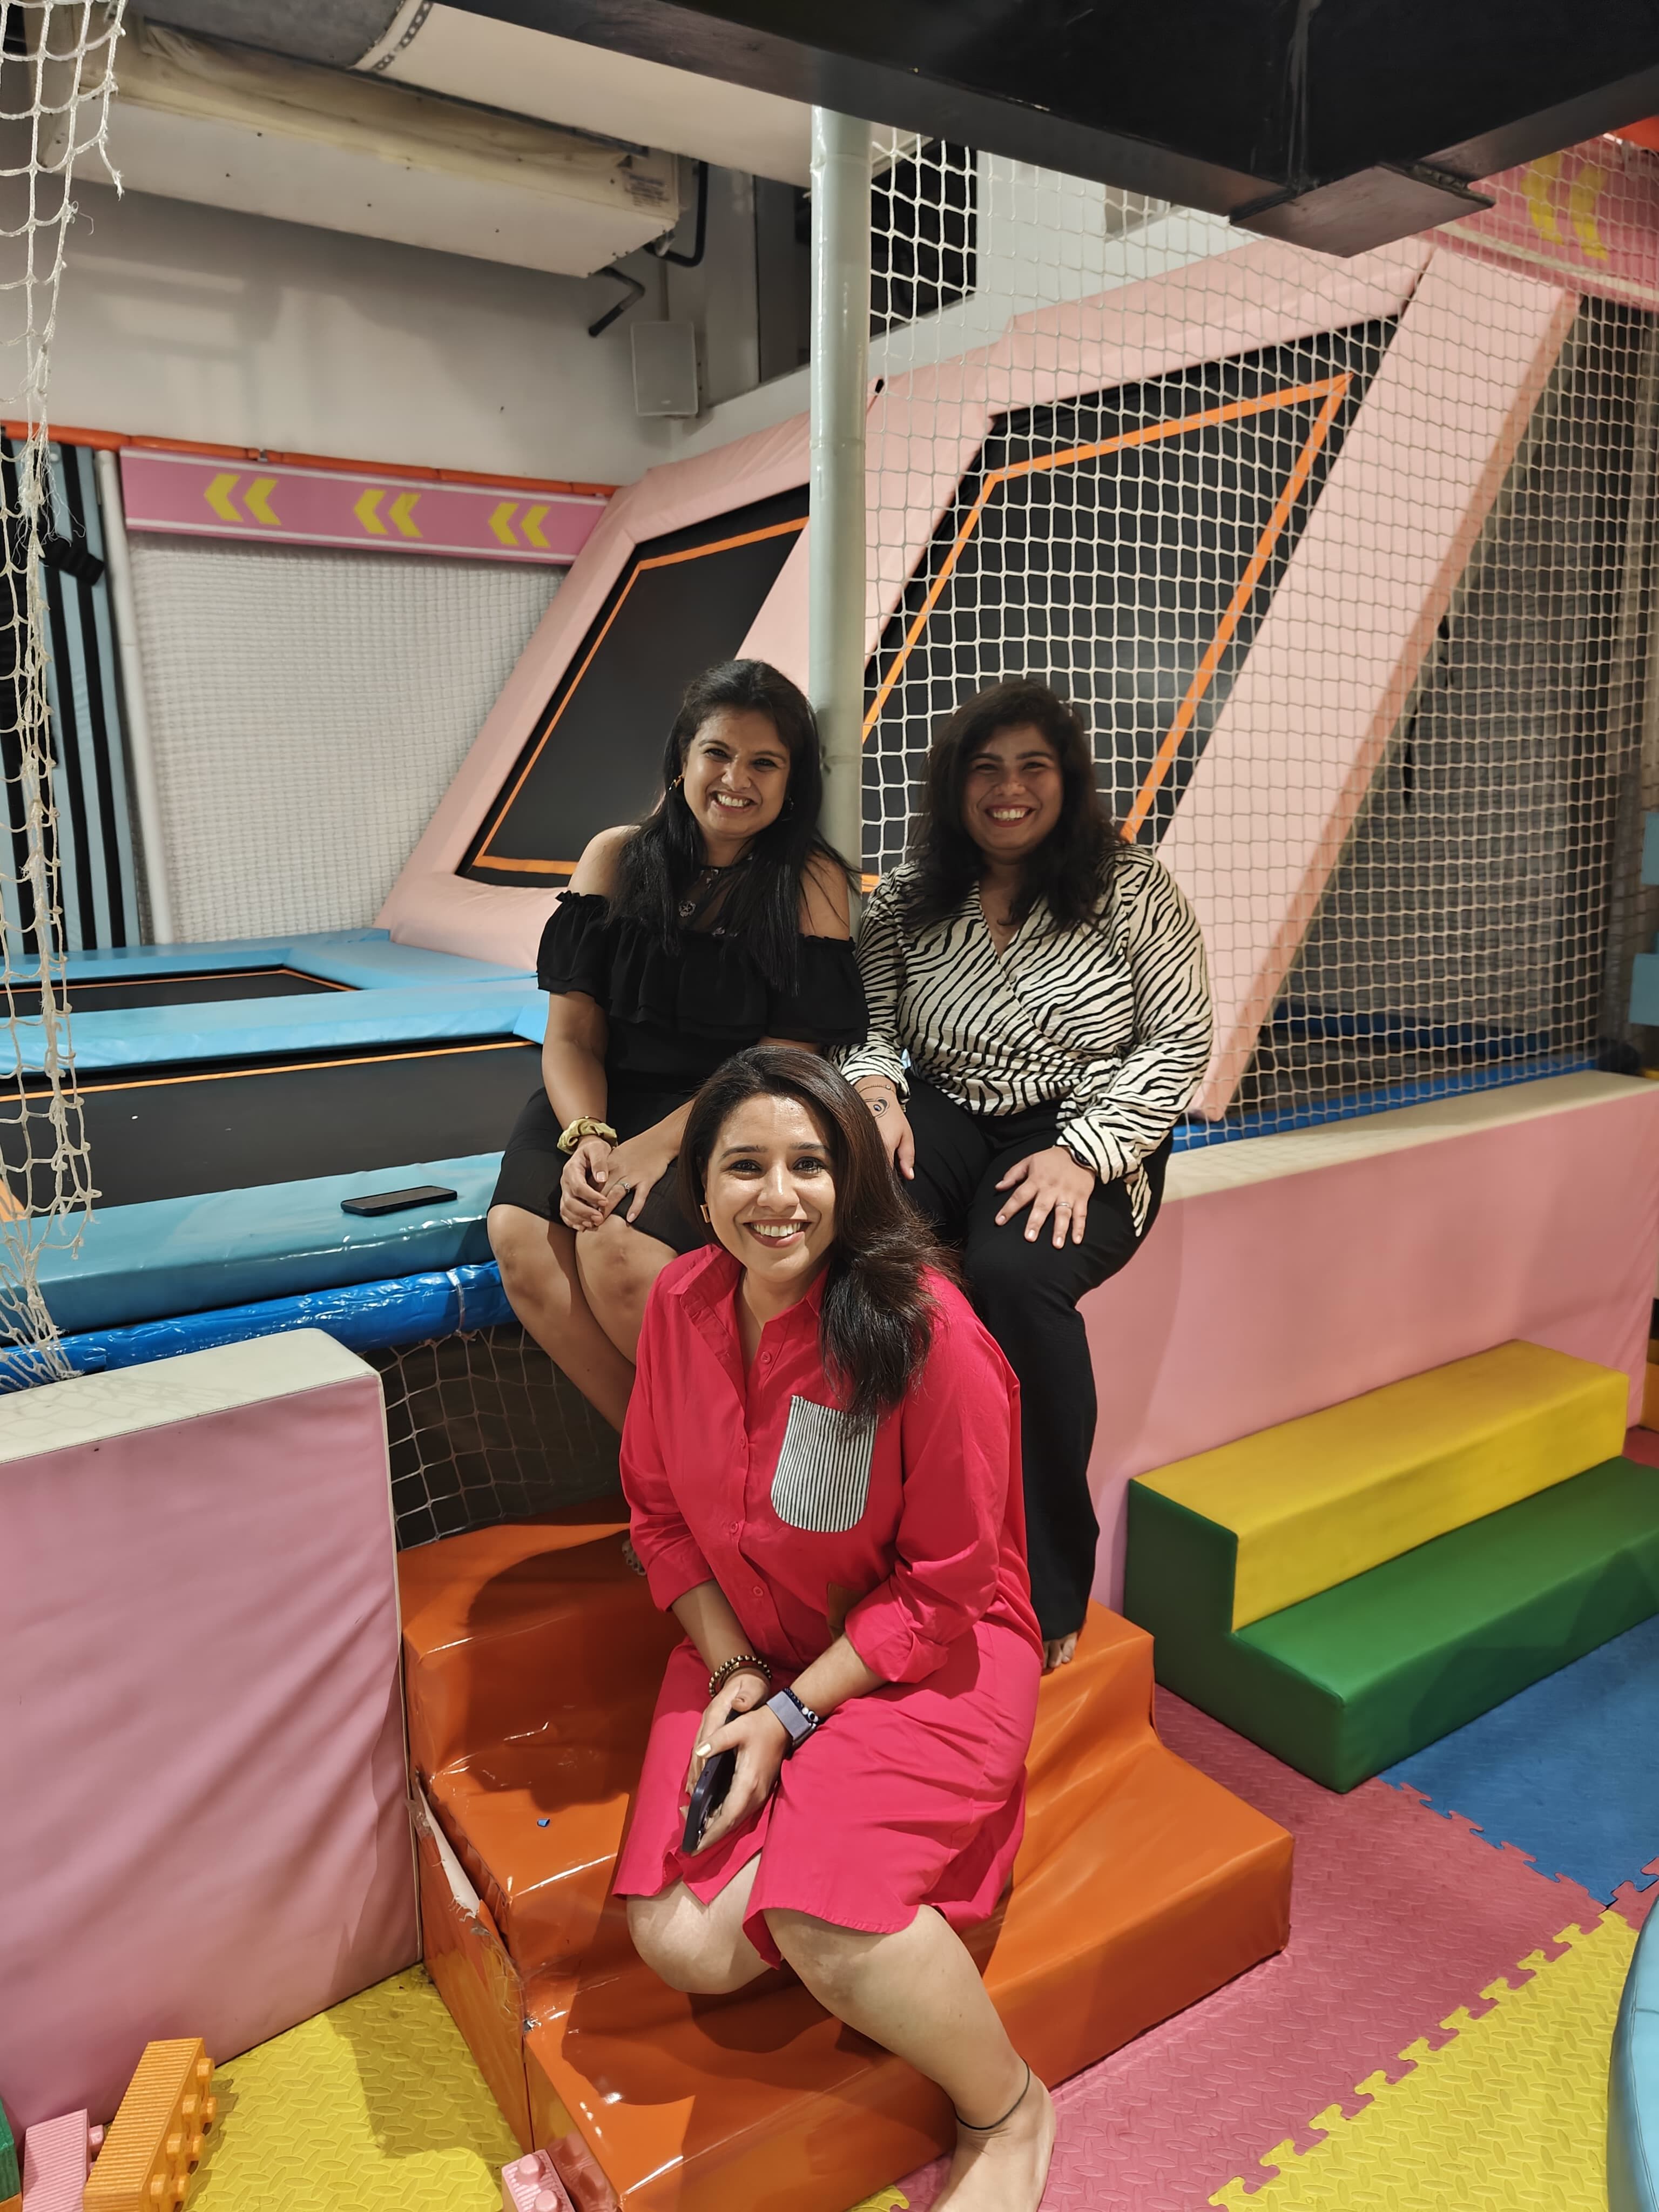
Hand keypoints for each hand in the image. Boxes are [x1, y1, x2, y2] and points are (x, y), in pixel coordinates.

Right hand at [558, 1135, 612, 1229]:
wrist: (587, 1150)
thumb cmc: (594, 1149)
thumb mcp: (598, 1148)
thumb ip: (599, 1161)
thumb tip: (601, 1178)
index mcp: (572, 1169)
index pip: (578, 1186)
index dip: (591, 1196)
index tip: (605, 1202)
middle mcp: (565, 1181)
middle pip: (569, 1201)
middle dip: (584, 1212)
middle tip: (600, 1218)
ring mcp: (564, 1191)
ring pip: (565, 1209)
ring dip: (579, 1219)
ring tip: (594, 1224)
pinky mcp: (567, 1197)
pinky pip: (565, 1213)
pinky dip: (572, 1222)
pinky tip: (584, 1227)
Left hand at [591, 1129, 678, 1227]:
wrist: (660, 1139)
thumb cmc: (638, 1148)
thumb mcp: (617, 1155)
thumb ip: (606, 1168)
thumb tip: (595, 1184)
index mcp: (609, 1164)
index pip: (592, 1183)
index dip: (585, 1197)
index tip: (579, 1209)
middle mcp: (619, 1170)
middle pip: (601, 1190)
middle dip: (592, 1206)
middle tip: (586, 1220)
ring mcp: (634, 1175)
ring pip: (617, 1193)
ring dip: (608, 1209)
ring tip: (601, 1223)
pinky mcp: (647, 1179)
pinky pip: (640, 1195)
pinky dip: (635, 1207)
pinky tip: (630, 1218)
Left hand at [683, 1679, 786, 1854]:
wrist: (785, 1722)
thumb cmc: (760, 1725)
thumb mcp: (736, 1728)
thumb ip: (716, 1741)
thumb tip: (698, 1752)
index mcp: (747, 1782)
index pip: (727, 1817)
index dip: (710, 1833)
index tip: (695, 1846)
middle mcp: (755, 1794)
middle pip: (730, 1823)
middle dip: (709, 1834)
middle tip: (688, 1838)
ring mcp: (760, 1795)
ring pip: (736, 1820)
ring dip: (717, 1827)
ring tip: (695, 1827)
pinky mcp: (760, 1792)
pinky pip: (740, 1812)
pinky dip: (725, 1818)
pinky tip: (711, 1815)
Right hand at [855, 1078, 914, 1179]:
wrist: (874, 1094)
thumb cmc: (892, 1114)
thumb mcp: (906, 1135)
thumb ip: (908, 1157)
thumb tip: (908, 1176)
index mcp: (883, 1147)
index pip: (884, 1175)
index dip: (888, 1181)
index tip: (892, 1181)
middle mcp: (866, 1148)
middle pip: (871, 1173)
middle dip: (878, 1176)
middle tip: (884, 1172)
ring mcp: (854, 1145)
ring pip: (861, 1167)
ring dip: (868, 1168)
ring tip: (875, 1161)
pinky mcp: (846, 1143)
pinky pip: (853, 1158)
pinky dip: (860, 1160)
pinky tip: (866, 1155)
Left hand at [994, 1145, 1095, 1246]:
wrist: (1081, 1150)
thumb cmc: (1052, 1158)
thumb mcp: (1030, 1160)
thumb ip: (1013, 1174)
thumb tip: (998, 1187)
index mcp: (1037, 1180)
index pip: (1020, 1196)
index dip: (1009, 1208)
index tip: (999, 1221)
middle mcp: (1051, 1189)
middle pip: (1042, 1207)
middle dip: (1035, 1222)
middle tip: (1029, 1238)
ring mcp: (1068, 1194)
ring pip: (1063, 1213)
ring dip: (1060, 1229)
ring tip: (1056, 1245)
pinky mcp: (1082, 1197)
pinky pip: (1081, 1214)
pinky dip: (1080, 1228)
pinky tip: (1077, 1241)